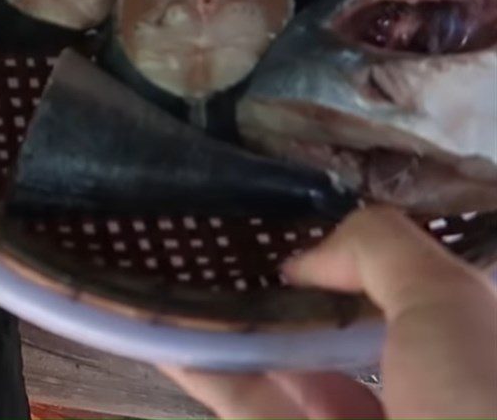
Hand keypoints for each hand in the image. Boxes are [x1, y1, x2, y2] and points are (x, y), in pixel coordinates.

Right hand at [163, 207, 496, 418]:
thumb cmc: (476, 406)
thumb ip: (380, 249)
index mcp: (456, 358)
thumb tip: (306, 262)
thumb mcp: (451, 303)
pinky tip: (165, 329)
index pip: (402, 296)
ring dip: (231, 328)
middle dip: (283, 293)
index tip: (300, 227)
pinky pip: (247, 406)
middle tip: (230, 249)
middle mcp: (409, 400)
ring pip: (282, 374)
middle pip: (334, 334)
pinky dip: (205, 369)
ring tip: (182, 278)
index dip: (351, 258)